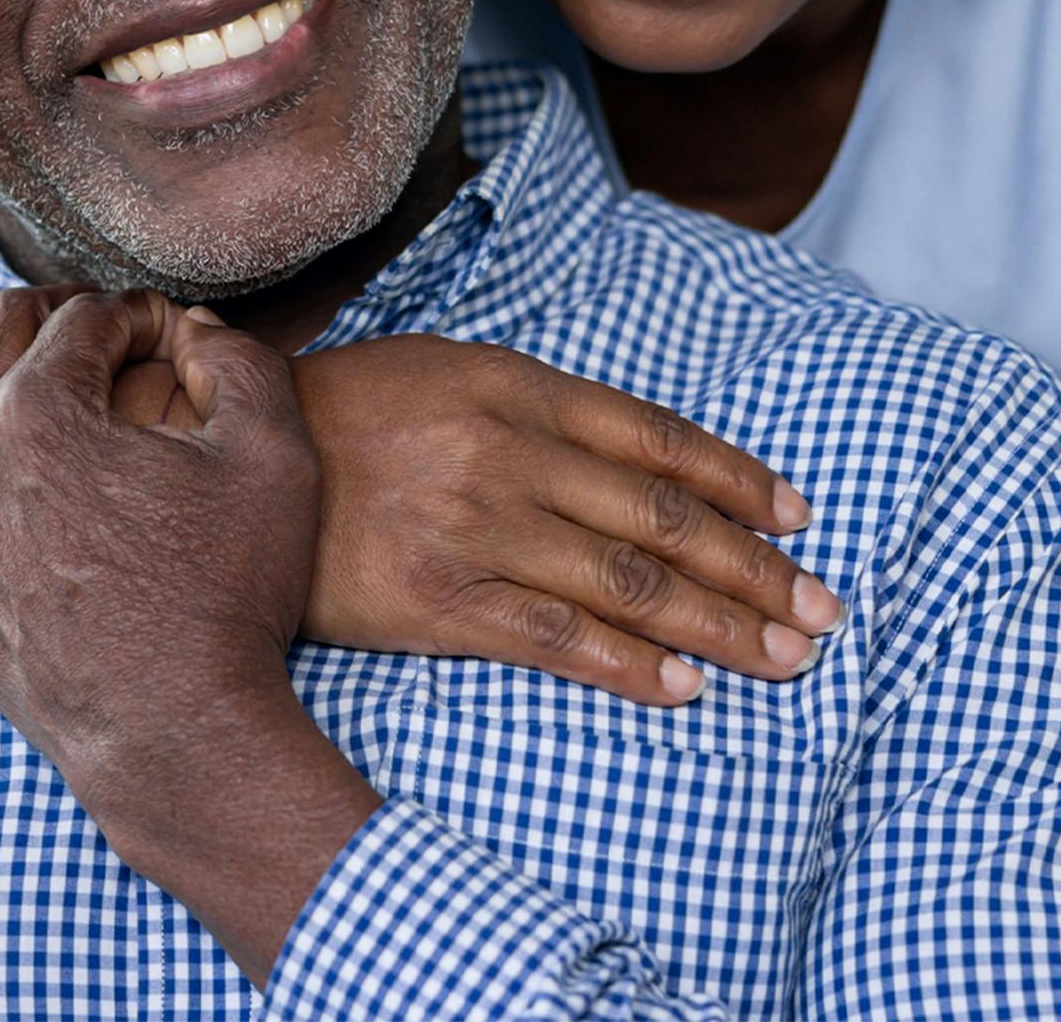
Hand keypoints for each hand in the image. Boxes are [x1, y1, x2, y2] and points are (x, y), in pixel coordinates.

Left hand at [0, 276, 318, 797]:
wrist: (176, 735)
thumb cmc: (230, 593)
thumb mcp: (271, 453)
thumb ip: (238, 357)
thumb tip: (192, 322)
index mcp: (45, 407)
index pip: (90, 314)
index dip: (146, 316)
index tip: (184, 345)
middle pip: (4, 321)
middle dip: (64, 310)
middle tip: (118, 339)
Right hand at [294, 335, 840, 699]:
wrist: (238, 460)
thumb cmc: (356, 413)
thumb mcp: (454, 373)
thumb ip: (546, 410)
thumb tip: (648, 461)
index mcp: (517, 386)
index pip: (659, 439)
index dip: (739, 481)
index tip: (799, 520)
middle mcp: (506, 452)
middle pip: (662, 518)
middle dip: (755, 570)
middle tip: (823, 611)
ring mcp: (474, 528)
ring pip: (626, 583)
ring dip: (717, 628)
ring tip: (783, 657)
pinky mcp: (436, 601)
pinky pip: (553, 638)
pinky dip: (627, 666)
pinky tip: (682, 688)